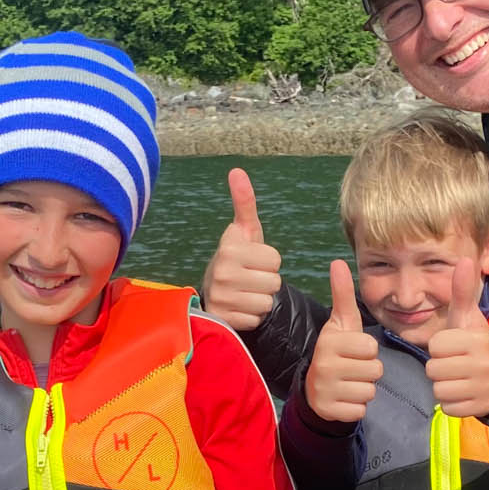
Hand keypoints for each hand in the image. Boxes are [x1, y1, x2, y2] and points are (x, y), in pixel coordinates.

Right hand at [200, 168, 282, 330]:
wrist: (213, 292)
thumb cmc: (237, 258)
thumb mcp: (244, 231)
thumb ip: (245, 203)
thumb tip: (237, 170)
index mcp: (229, 246)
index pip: (275, 258)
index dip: (268, 260)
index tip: (252, 260)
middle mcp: (222, 270)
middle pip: (274, 282)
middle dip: (266, 281)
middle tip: (249, 279)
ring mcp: (221, 296)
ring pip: (267, 302)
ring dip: (261, 300)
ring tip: (245, 293)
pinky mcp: (224, 318)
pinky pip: (256, 319)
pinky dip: (252, 316)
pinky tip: (239, 307)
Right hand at [303, 260, 382, 422]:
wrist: (314, 388)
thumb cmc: (336, 351)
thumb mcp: (340, 323)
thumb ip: (342, 294)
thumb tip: (338, 261)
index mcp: (330, 342)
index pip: (371, 347)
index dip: (368, 350)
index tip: (354, 351)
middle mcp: (325, 366)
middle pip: (375, 370)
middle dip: (368, 370)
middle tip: (352, 368)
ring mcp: (326, 390)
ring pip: (370, 391)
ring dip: (364, 388)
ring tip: (349, 382)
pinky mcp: (330, 411)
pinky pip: (361, 410)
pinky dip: (356, 405)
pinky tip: (344, 398)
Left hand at [426, 259, 488, 417]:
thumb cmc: (474, 344)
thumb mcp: (468, 318)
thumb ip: (461, 291)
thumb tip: (463, 259)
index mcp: (477, 340)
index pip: (435, 345)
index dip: (440, 347)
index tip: (454, 346)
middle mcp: (482, 364)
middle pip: (433, 369)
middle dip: (439, 367)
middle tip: (455, 364)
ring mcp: (481, 388)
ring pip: (438, 389)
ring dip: (443, 385)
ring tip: (458, 378)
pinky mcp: (477, 408)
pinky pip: (447, 407)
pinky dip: (451, 402)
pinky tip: (463, 393)